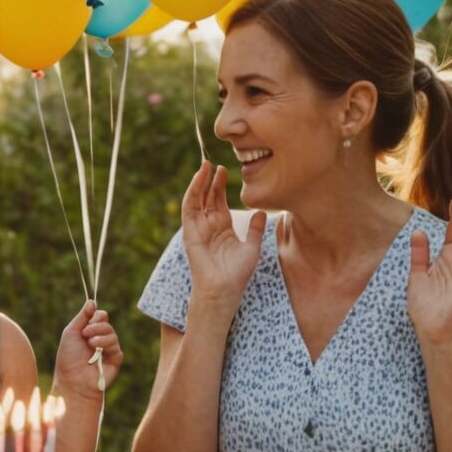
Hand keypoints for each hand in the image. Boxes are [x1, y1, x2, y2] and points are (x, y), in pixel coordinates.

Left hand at [53, 300, 122, 400]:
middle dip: (96, 325)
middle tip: (85, 334)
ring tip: (89, 343)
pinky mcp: (115, 360)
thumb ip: (82, 317)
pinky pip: (116, 346)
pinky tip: (96, 351)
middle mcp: (100, 340)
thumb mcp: (71, 332)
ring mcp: (108, 350)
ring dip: (99, 335)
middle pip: (106, 322)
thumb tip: (92, 301)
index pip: (100, 316)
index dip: (95, 315)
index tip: (87, 321)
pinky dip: (106, 345)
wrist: (72, 380)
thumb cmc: (68, 358)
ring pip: (112, 333)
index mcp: (89, 333)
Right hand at [181, 161, 265, 312]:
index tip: (225, 170)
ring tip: (206, 166)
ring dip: (200, 182)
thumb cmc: (237, 273)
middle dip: (210, 180)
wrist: (225, 289)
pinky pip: (189, 208)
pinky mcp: (190, 232)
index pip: (218, 201)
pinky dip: (193, 192)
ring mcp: (198, 228)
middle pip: (207, 197)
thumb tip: (261, 212)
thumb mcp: (252, 247)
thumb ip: (255, 229)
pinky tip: (199, 180)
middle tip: (214, 163)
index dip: (220, 185)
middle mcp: (208, 226)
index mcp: (222, 228)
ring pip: (197, 199)